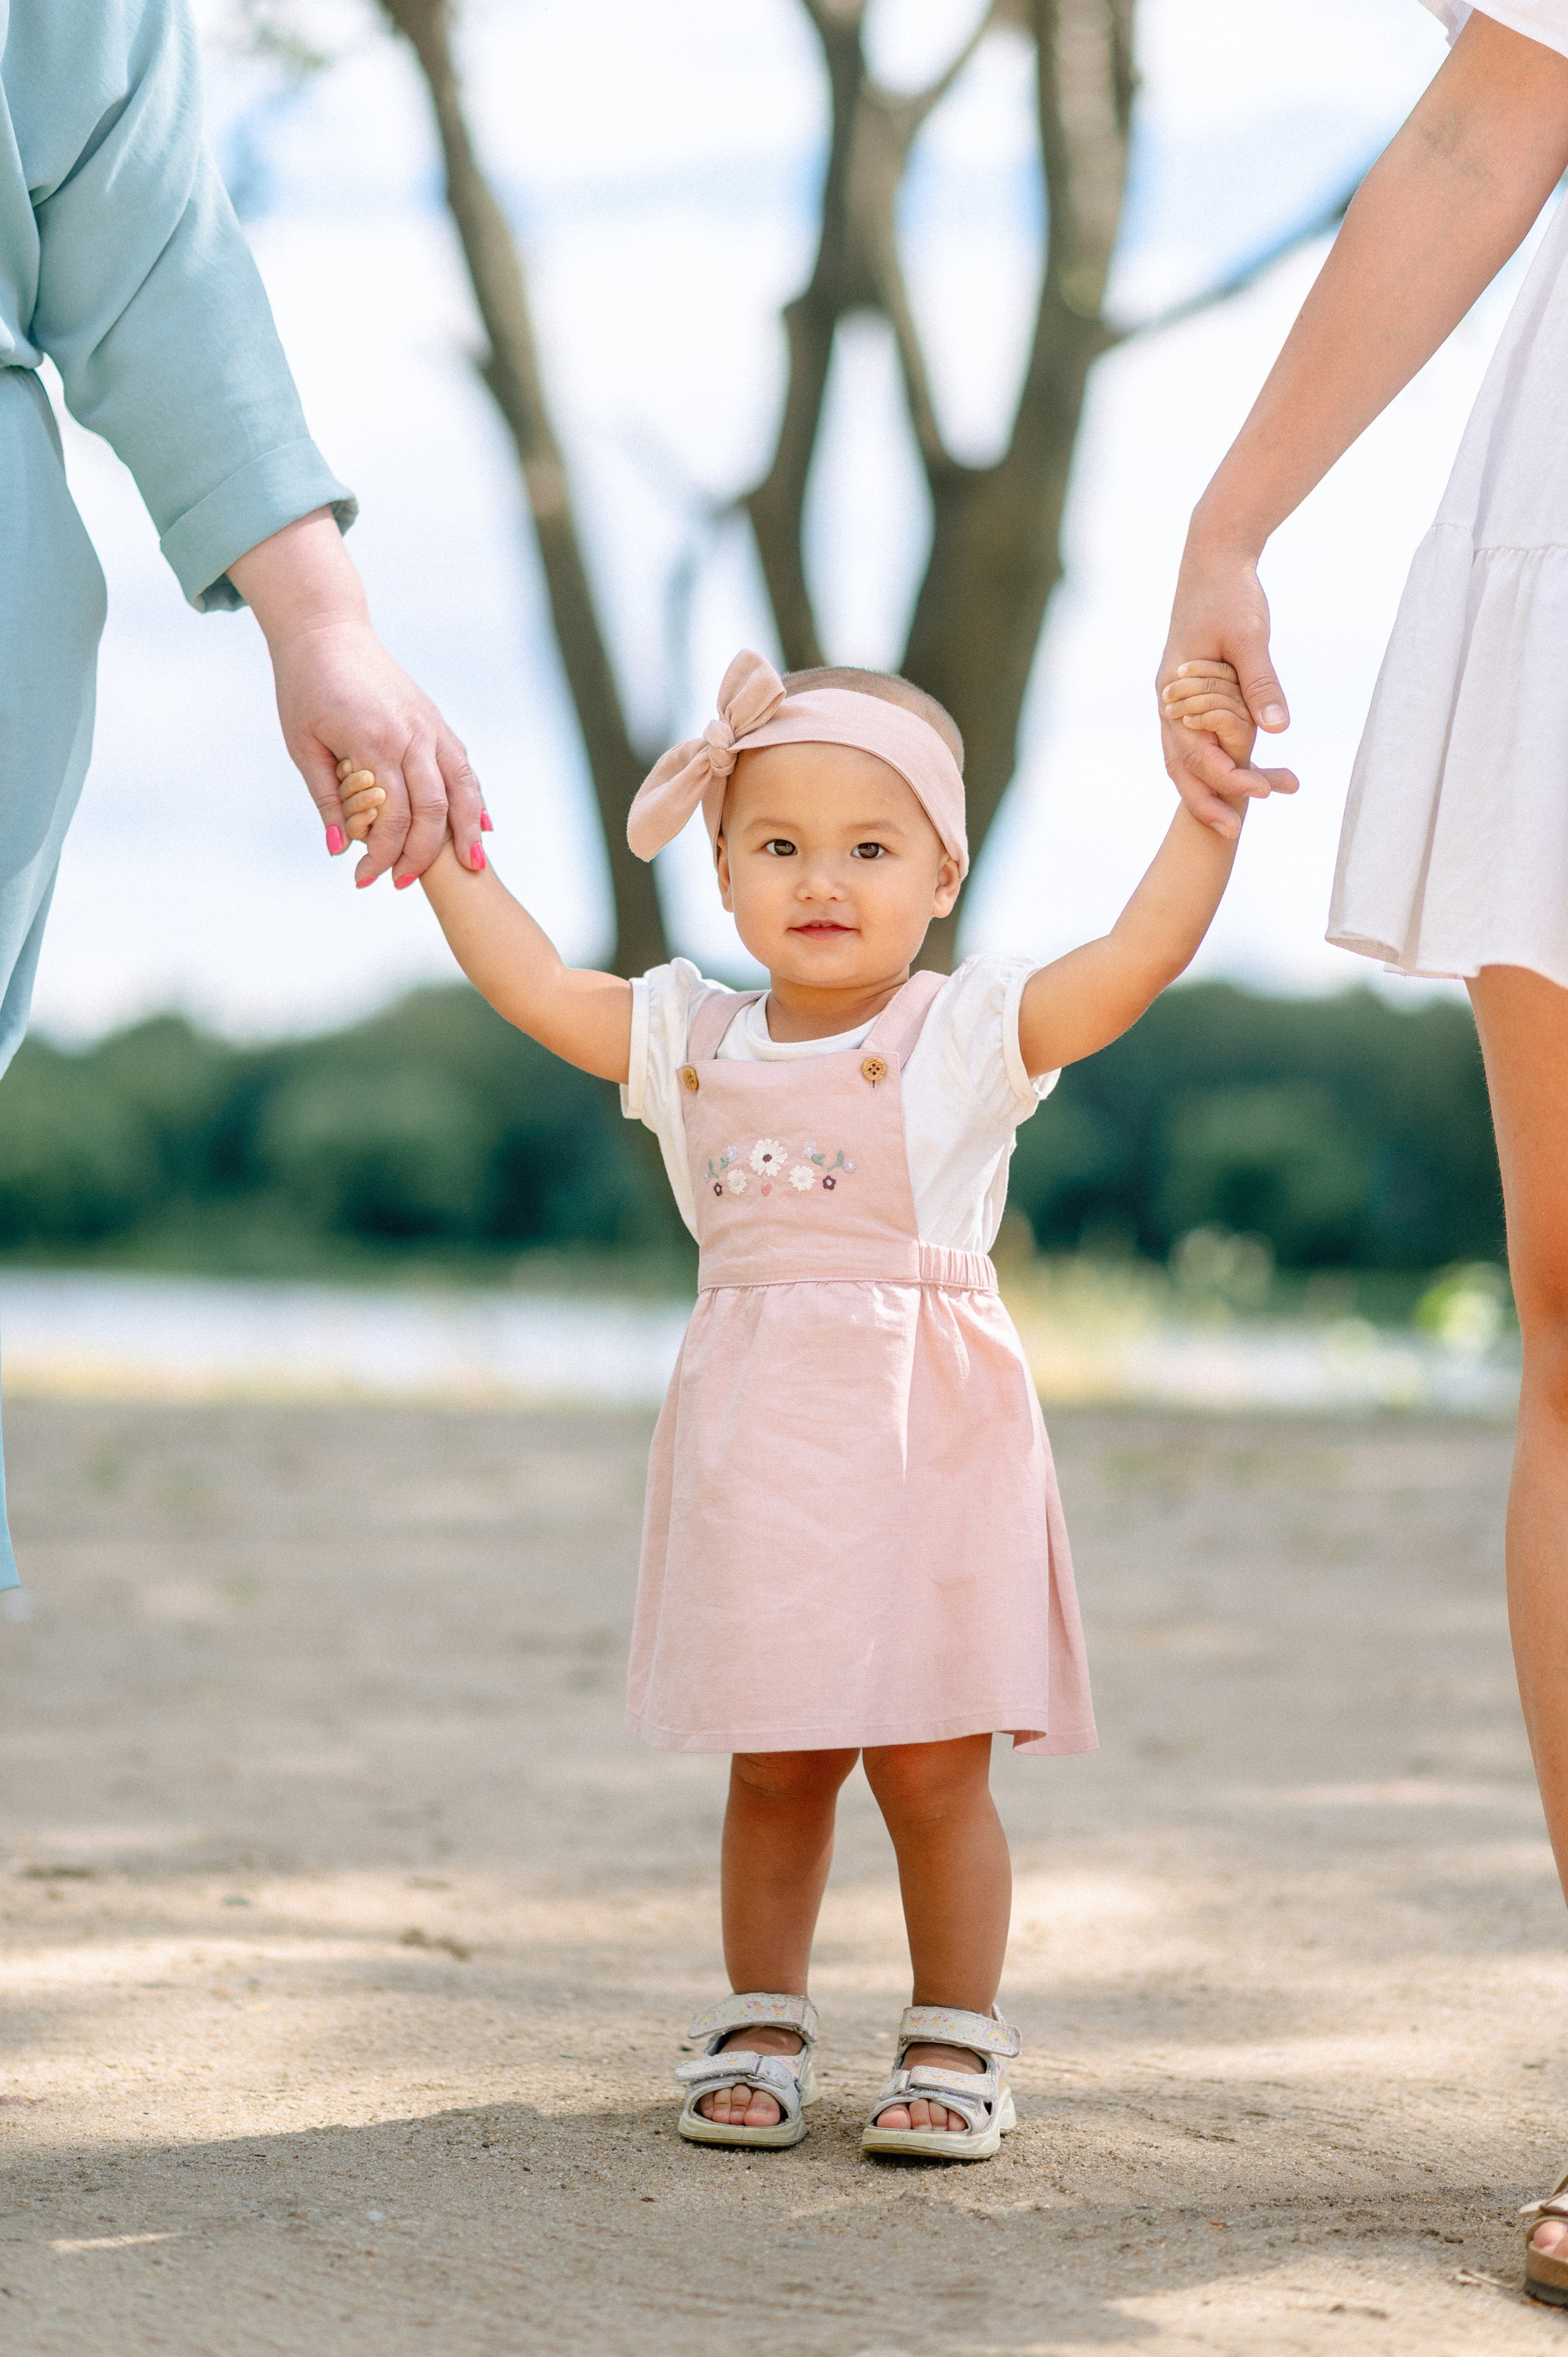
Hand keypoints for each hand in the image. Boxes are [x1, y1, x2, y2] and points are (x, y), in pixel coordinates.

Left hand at [229, 510, 486, 886]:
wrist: (327, 631)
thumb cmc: (306, 687)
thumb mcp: (302, 745)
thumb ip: (326, 798)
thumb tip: (338, 849)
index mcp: (373, 741)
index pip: (390, 815)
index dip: (380, 854)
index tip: (363, 879)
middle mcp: (411, 735)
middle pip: (434, 809)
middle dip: (423, 855)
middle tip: (403, 884)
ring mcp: (430, 727)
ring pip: (463, 789)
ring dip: (468, 832)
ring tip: (473, 867)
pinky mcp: (437, 722)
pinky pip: (464, 768)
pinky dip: (476, 800)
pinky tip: (483, 827)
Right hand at [1157, 534, 1298, 837]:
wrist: (1212, 557)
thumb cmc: (1231, 593)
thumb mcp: (1250, 639)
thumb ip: (1261, 685)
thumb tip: (1279, 730)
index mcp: (1177, 691)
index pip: (1193, 753)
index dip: (1224, 780)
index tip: (1257, 798)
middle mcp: (1169, 700)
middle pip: (1179, 765)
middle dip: (1204, 801)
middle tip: (1235, 833)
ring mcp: (1174, 697)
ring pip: (1181, 756)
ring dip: (1204, 786)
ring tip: (1232, 815)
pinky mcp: (1187, 690)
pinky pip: (1190, 738)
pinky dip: (1206, 762)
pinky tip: (1230, 774)